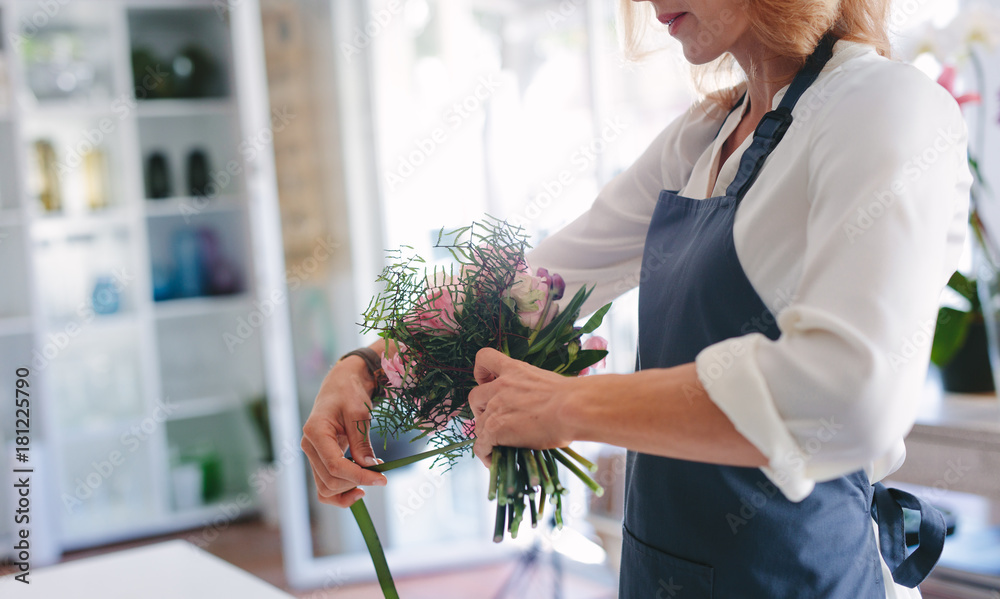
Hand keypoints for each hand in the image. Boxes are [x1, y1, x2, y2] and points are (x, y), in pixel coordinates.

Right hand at [301, 356, 387, 506]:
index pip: (335, 465)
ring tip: (371, 479)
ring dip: (349, 490)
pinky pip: (325, 486)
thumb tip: (370, 467)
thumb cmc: (349, 394)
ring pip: (325, 488)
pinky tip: (359, 488)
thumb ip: (361, 441)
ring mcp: (312, 455)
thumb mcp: (359, 413)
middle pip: (330, 480)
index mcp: (315, 431)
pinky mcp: (319, 460)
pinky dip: (340, 493)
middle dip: (357, 482)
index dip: (359, 476)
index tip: (382, 479)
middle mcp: (309, 446)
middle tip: (381, 475)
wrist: (341, 386)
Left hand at [468, 348, 578, 467]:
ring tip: (497, 447)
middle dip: (481, 411)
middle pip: (475, 397)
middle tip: (494, 421)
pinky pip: (481, 444)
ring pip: (478, 425)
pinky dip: (485, 454)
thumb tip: (542, 406)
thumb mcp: (550, 383)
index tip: (487, 382)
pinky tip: (494, 461)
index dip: (481, 373)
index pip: (485, 358)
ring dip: (486, 436)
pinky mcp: (495, 428)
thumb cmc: (572, 397)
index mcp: (515, 370)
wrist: (572, 408)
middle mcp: (501, 386)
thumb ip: (535, 390)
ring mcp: (495, 407)